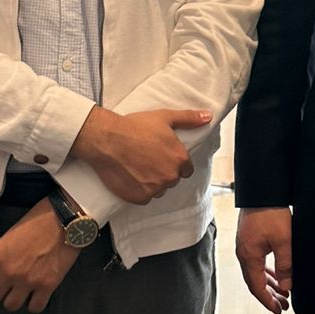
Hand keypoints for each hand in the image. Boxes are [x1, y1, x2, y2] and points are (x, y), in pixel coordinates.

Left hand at [0, 199, 79, 313]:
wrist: (65, 219)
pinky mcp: (47, 286)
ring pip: (10, 305)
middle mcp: (9, 272)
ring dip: (13, 299)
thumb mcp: (11, 232)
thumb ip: (1, 251)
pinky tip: (36, 296)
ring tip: (18, 292)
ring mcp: (28, 281)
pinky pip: (35, 307)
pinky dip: (34, 303)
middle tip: (3, 285)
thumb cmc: (38, 219)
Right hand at [69, 106, 210, 204]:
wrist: (106, 139)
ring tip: (138, 166)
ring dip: (152, 182)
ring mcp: (154, 189)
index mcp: (179, 159)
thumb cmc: (134, 127)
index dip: (176, 162)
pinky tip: (131, 176)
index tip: (163, 156)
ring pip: (158, 189)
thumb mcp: (165, 117)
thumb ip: (189, 118)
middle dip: (163, 171)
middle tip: (148, 158)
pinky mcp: (139, 198)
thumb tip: (207, 116)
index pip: (186, 169)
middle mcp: (170, 177)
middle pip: (172, 179)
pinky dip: (139, 190)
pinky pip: (145, 197)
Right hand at [235, 207, 292, 313]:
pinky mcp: (250, 240)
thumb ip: (285, 265)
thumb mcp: (284, 240)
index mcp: (249, 256)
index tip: (279, 310)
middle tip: (284, 306)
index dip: (268, 301)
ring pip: (256, 272)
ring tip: (283, 294)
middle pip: (255, 282)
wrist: (262, 190)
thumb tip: (287, 287)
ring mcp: (245, 247)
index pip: (256, 286)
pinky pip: (257, 263)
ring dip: (269, 284)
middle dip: (269, 295)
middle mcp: (244, 254)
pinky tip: (277, 276)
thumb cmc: (272, 213)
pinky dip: (267, 272)